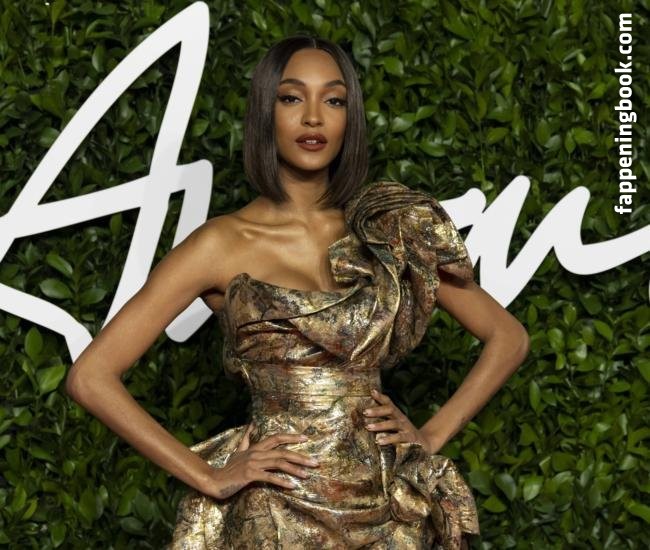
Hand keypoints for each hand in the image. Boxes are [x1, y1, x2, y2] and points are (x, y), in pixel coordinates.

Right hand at [201, 423, 319, 499]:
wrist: (215, 480)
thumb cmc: (229, 468)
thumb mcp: (238, 450)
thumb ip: (247, 438)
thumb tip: (251, 423)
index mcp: (256, 447)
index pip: (277, 438)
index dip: (291, 437)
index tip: (306, 439)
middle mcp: (256, 453)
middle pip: (282, 451)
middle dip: (301, 456)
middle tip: (316, 462)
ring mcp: (253, 463)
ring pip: (279, 463)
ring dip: (295, 469)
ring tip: (308, 475)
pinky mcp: (250, 475)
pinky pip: (269, 477)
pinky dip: (282, 481)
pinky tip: (293, 486)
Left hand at [364, 389, 438, 453]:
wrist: (425, 444)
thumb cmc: (404, 434)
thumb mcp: (394, 425)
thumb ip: (383, 420)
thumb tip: (365, 415)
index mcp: (397, 414)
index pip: (389, 403)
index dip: (381, 397)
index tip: (372, 392)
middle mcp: (401, 419)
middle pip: (390, 410)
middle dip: (377, 411)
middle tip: (365, 412)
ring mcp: (406, 428)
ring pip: (393, 423)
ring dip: (380, 425)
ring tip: (368, 427)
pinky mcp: (410, 439)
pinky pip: (399, 438)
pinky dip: (389, 439)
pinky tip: (379, 441)